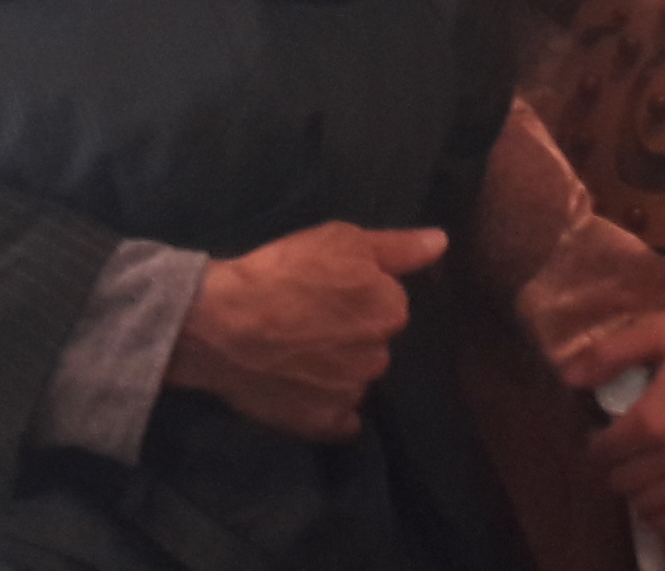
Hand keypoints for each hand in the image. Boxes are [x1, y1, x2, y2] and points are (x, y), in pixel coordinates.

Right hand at [162, 221, 446, 441]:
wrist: (221, 323)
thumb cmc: (282, 272)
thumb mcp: (341, 240)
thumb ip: (398, 247)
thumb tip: (442, 242)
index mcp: (390, 310)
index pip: (389, 305)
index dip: (359, 298)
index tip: (329, 293)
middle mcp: (380, 356)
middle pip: (374, 345)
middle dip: (352, 336)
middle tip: (310, 323)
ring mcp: (352, 394)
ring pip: (357, 380)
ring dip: (339, 372)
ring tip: (299, 356)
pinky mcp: (323, 424)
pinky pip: (341, 421)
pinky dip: (329, 411)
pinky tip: (305, 393)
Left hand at [565, 251, 664, 531]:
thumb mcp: (658, 330)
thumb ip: (609, 355)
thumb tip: (569, 379)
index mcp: (653, 418)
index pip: (604, 452)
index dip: (594, 444)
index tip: (599, 434)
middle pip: (624, 482)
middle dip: (614, 468)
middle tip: (619, 453)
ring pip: (652, 505)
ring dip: (638, 492)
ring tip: (640, 473)